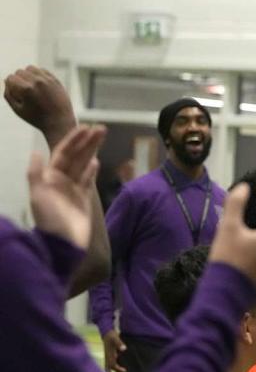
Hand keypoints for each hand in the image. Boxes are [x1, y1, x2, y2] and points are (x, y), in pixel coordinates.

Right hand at [4, 66, 77, 145]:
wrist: (59, 122)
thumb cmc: (36, 118)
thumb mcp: (17, 109)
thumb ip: (8, 94)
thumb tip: (5, 81)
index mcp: (26, 89)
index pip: (10, 78)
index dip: (10, 86)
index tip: (16, 95)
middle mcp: (37, 82)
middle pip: (19, 72)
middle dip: (18, 80)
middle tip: (23, 93)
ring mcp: (48, 80)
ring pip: (30, 68)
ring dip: (27, 75)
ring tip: (30, 86)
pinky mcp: (55, 80)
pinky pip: (42, 70)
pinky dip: (38, 75)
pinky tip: (39, 84)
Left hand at [28, 125, 104, 248]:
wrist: (63, 243)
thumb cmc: (50, 219)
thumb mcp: (38, 195)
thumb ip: (36, 173)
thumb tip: (36, 151)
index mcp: (50, 176)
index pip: (63, 153)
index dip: (74, 140)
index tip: (85, 128)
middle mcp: (61, 180)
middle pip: (76, 156)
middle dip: (87, 142)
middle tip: (101, 128)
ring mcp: (73, 188)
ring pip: (84, 164)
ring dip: (92, 151)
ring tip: (103, 137)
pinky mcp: (84, 198)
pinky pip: (88, 180)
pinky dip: (92, 170)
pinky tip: (97, 161)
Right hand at [102, 329, 126, 371]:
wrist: (107, 333)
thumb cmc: (111, 336)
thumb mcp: (116, 338)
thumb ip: (119, 343)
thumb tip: (124, 349)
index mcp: (108, 355)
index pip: (112, 365)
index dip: (117, 369)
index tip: (124, 371)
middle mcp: (107, 357)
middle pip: (108, 369)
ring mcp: (107, 357)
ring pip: (108, 368)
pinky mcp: (109, 356)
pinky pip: (110, 365)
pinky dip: (114, 368)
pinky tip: (120, 369)